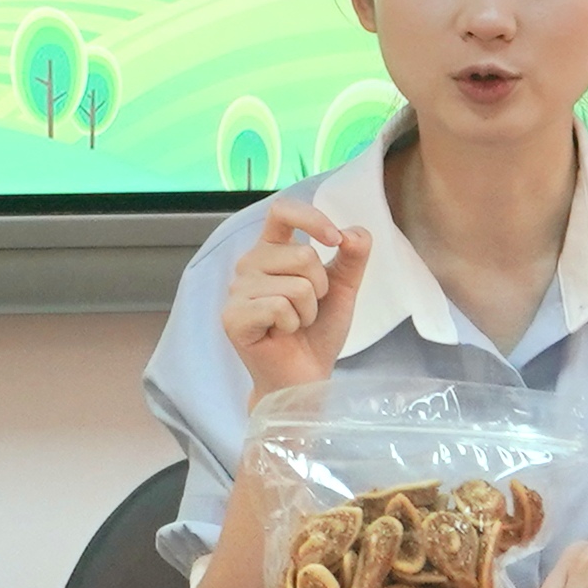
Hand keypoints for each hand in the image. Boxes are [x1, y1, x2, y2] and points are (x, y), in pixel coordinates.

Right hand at [222, 199, 372, 399]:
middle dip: (320, 288)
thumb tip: (353, 232)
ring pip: (295, 285)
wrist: (305, 377)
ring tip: (293, 324)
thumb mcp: (344, 288)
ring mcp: (237, 290)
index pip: (282, 211)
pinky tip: (280, 335)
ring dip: (307, 312)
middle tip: (308, 310)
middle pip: (303, 255)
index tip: (336, 240)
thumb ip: (353, 256)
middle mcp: (250, 263)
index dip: (312, 219)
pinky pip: (279, 307)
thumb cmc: (318, 332)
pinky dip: (292, 325)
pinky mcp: (233, 317)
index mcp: (272, 249)